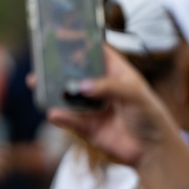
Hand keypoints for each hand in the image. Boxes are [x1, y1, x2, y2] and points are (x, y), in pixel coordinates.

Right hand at [46, 45, 181, 165]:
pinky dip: (59, 116)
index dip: (83, 44)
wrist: (152, 152)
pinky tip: (53, 112)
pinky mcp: (86, 127)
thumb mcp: (136, 95)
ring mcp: (91, 107)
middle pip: (75, 73)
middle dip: (58, 67)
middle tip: (41, 62)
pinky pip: (68, 119)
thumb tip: (81, 86)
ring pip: (66, 95)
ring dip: (50, 90)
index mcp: (116, 74)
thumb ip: (109, 87)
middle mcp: (101, 88)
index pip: (97, 53)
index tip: (64, 35)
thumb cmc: (151, 117)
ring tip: (35, 83)